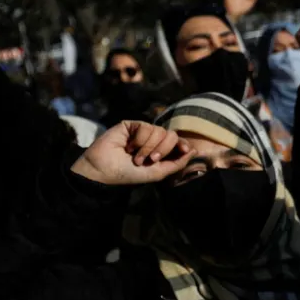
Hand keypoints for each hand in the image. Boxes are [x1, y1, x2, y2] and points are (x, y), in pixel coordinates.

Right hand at [71, 122, 195, 185]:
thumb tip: (194, 151)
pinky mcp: (131, 125)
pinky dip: (139, 140)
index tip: (186, 150)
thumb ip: (176, 163)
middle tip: (150, 160)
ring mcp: (141, 131)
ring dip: (148, 147)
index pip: (178, 142)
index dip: (183, 144)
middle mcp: (153, 140)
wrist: (105, 171)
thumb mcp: (157, 172)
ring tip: (136, 157)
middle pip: (171, 135)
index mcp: (160, 151)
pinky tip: (128, 147)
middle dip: (163, 149)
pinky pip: (145, 126)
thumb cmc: (129, 174)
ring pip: (159, 130)